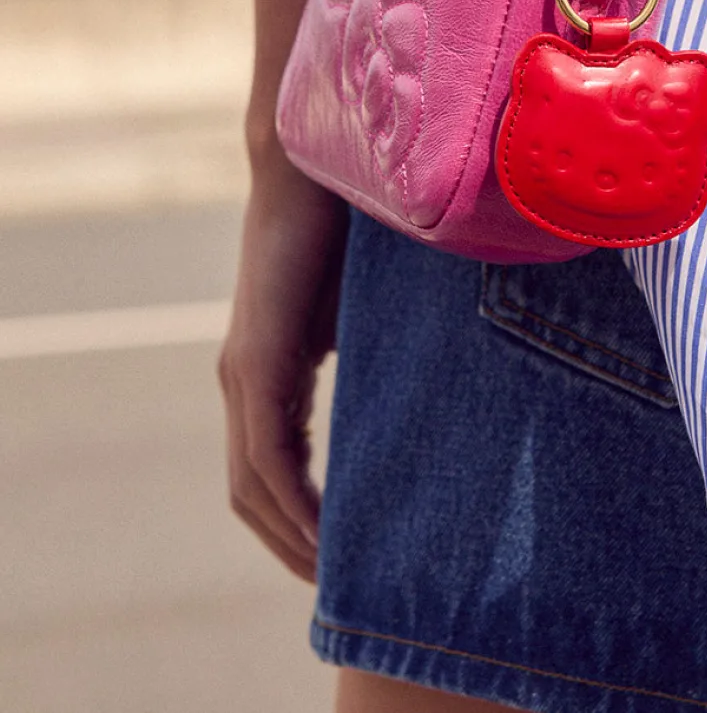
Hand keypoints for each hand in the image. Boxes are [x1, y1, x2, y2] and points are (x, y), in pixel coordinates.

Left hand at [219, 142, 348, 580]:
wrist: (317, 160)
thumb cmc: (350, 223)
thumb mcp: (365, 309)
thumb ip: (375, 352)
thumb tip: (425, 385)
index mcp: (269, 368)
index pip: (269, 466)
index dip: (297, 518)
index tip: (340, 553)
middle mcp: (243, 378)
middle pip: (251, 493)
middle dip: (291, 546)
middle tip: (340, 585)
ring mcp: (243, 371)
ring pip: (253, 485)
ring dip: (290, 537)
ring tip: (335, 573)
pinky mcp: (256, 358)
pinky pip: (268, 455)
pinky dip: (294, 501)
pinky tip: (326, 530)